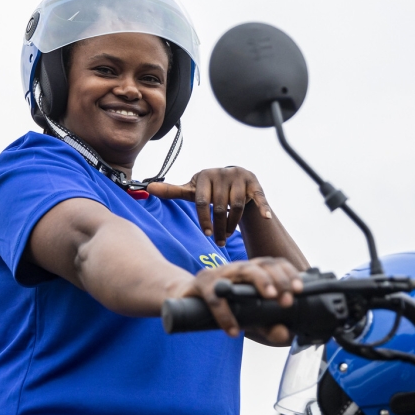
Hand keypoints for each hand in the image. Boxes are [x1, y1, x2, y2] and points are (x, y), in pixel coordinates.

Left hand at [147, 167, 270, 245]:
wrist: (233, 181)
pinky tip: (266, 218)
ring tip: (229, 236)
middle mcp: (222, 173)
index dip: (204, 219)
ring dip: (233, 224)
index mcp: (203, 175)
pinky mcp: (254, 181)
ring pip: (236, 206)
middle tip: (219, 242)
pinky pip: (258, 197)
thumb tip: (148, 188)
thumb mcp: (192, 191)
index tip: (206, 234)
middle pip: (219, 207)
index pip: (201, 201)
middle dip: (219, 227)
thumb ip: (172, 191)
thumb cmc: (209, 190)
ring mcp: (239, 176)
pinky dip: (262, 208)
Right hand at [173, 257, 302, 340]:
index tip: (299, 290)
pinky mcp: (201, 284)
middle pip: (262, 264)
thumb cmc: (222, 305)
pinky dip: (225, 314)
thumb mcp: (248, 318)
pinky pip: (215, 297)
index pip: (275, 264)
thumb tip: (285, 334)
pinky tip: (233, 329)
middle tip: (286, 299)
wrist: (184, 300)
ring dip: (260, 282)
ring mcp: (220, 273)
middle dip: (278, 279)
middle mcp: (238, 268)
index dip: (289, 274)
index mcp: (252, 271)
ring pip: (242, 270)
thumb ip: (267, 326)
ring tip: (270, 298)